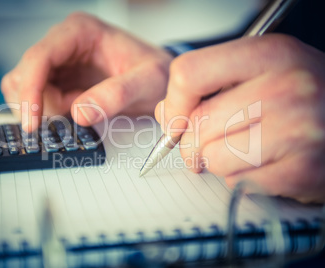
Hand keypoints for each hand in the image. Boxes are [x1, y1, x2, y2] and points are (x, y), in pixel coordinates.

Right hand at [1, 12, 171, 131]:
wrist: (160, 78)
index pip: (39, 57)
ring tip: (75, 112)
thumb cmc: (156, 74)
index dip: (29, 90)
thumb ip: (117, 95)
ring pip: (23, 86)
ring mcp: (58, 59)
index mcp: (81, 31)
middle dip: (38, 103)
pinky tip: (70, 113)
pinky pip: (36, 96)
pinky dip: (46, 112)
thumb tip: (79, 113)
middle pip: (25, 73)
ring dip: (42, 108)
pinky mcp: (58, 77)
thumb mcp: (147, 82)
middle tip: (67, 120)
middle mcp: (63, 41)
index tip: (32, 122)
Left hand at [156, 34, 324, 202]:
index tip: (176, 118)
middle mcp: (284, 88)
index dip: (175, 102)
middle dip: (191, 142)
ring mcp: (294, 131)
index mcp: (269, 54)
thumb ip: (211, 84)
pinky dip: (243, 178)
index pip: (189, 73)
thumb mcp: (263, 70)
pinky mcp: (300, 170)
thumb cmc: (306, 94)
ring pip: (213, 158)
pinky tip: (266, 163)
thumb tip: (168, 114)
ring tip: (245, 149)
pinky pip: (238, 183)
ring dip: (219, 161)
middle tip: (205, 144)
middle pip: (197, 124)